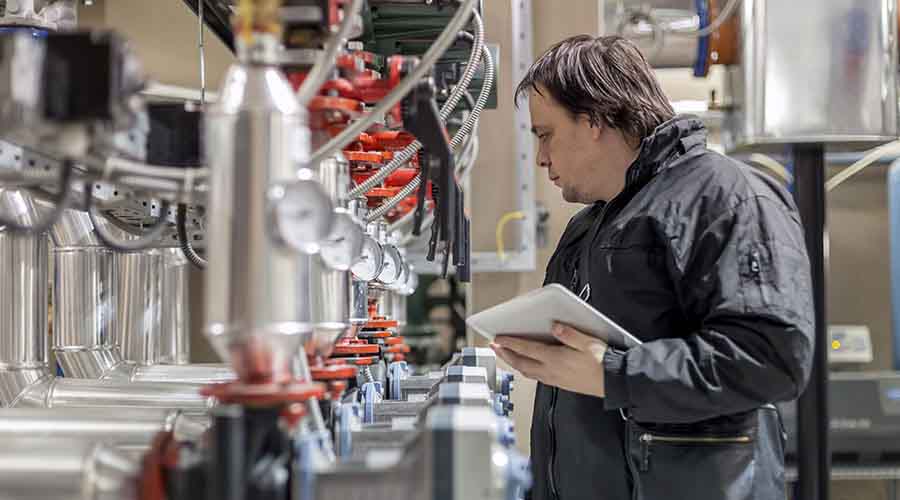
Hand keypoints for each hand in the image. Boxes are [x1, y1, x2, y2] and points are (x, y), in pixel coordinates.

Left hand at [490, 322, 608, 397]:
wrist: (613, 382)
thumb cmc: (603, 363)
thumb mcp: (587, 342)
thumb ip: (569, 334)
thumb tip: (555, 326)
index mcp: (555, 359)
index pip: (526, 349)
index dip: (510, 343)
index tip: (498, 338)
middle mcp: (551, 371)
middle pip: (521, 363)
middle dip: (505, 355)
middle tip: (494, 347)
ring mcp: (555, 379)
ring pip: (527, 371)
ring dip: (514, 363)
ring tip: (506, 356)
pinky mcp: (560, 383)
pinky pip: (536, 377)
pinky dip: (526, 370)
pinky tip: (527, 366)